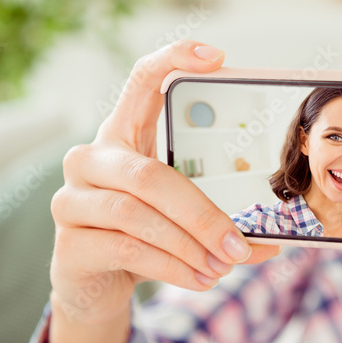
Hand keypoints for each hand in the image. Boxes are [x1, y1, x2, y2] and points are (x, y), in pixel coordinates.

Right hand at [48, 40, 280, 326]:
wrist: (94, 285)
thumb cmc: (145, 234)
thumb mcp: (181, 216)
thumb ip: (221, 218)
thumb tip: (272, 241)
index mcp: (123, 134)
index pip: (141, 80)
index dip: (173, 60)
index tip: (217, 57)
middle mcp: (90, 158)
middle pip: (149, 175)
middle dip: (202, 214)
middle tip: (239, 243)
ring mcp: (71, 199)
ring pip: (137, 215)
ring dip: (189, 246)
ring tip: (223, 266)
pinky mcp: (69, 244)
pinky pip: (126, 249)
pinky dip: (172, 267)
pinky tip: (200, 278)